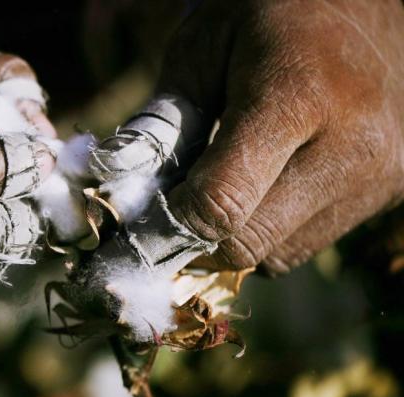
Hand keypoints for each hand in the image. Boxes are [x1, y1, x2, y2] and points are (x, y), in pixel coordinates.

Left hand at [162, 0, 403, 274]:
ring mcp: (379, 177)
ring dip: (238, 235)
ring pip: (277, 254)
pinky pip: (308, 241)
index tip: (147, 212)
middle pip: (249, 243)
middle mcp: (350, 148)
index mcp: (297, 98)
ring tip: (230, 184)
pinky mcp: (390, 191)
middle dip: (200, 236)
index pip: (221, 205)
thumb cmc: (271, 13)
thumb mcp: (202, 47)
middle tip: (179, 204)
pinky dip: (274, 228)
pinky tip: (270, 184)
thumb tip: (134, 195)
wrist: (365, 0)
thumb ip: (166, 123)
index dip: (171, 221)